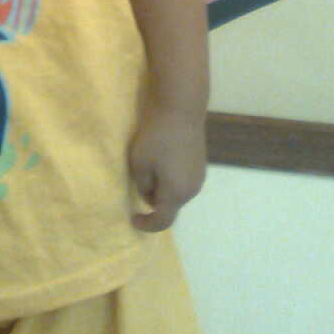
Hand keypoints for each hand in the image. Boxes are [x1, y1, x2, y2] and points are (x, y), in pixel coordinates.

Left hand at [129, 100, 206, 231]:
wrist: (181, 109)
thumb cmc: (157, 137)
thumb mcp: (139, 162)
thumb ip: (142, 185)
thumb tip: (149, 194)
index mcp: (176, 194)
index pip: (162, 220)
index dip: (147, 225)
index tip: (133, 219)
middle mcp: (192, 190)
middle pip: (170, 206)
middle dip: (153, 201)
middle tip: (138, 184)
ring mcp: (199, 176)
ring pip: (177, 192)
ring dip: (163, 189)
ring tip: (148, 168)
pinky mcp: (200, 163)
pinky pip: (183, 180)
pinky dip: (171, 178)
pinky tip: (162, 159)